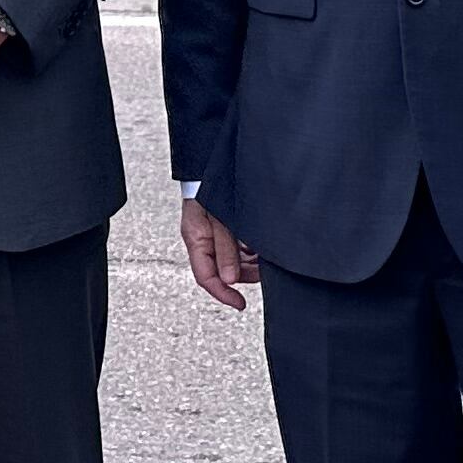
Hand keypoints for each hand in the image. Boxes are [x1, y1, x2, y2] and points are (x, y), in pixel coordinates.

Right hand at [181, 196, 261, 310]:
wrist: (210, 158)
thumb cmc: (212, 185)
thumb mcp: (221, 220)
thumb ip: (225, 250)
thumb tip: (229, 280)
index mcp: (196, 238)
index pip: (206, 277)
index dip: (223, 294)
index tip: (240, 304)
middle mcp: (203, 238)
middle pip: (222, 270)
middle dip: (243, 276)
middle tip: (264, 275)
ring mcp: (212, 231)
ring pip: (231, 259)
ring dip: (248, 263)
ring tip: (266, 259)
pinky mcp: (222, 223)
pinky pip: (236, 245)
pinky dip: (249, 250)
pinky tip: (262, 246)